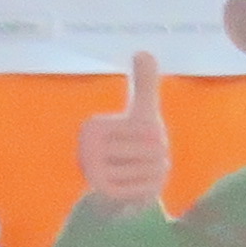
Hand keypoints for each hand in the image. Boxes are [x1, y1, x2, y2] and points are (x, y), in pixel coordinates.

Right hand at [76, 53, 172, 216]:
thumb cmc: (131, 147)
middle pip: (154, 149)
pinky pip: (146, 190)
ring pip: (153, 169)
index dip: (155, 138)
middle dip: (157, 158)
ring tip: (137, 175)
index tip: (134, 143)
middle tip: (140, 162)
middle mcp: (87, 149)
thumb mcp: (140, 113)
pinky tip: (135, 190)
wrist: (113, 193)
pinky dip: (149, 191)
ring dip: (155, 175)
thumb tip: (144, 50)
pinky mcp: (102, 196)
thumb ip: (144, 83)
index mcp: (93, 127)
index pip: (149, 129)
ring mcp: (93, 174)